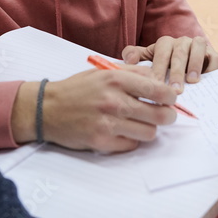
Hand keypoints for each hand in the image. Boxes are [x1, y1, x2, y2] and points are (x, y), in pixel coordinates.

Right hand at [12, 68, 176, 151]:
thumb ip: (132, 74)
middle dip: (168, 116)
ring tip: (140, 123)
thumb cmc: (78, 89)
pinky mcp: (101, 141)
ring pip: (149, 133)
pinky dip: (132, 139)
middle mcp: (114, 101)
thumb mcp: (104, 72)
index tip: (171, 99)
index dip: (171, 97)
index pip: (158, 91)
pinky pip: (132, 145)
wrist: (47, 108)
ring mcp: (108, 123)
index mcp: (116, 80)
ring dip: (149, 129)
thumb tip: (160, 81)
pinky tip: (123, 131)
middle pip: (160, 115)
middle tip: (164, 115)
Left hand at [121, 35, 217, 92]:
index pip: (161, 52)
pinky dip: (212, 66)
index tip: (155, 84)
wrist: (189, 71)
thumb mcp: (149, 63)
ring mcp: (199, 46)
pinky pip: (215, 57)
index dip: (158, 68)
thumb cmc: (165, 69)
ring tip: (192, 81)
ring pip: (197, 49)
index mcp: (165, 43)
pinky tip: (207, 78)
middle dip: (176, 72)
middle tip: (174, 90)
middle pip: (179, 53)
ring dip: (195, 64)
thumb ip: (136, 58)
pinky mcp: (213, 54)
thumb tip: (128, 60)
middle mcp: (182, 42)